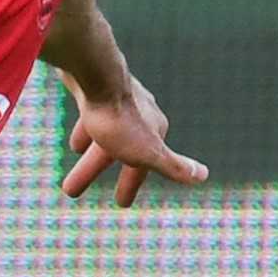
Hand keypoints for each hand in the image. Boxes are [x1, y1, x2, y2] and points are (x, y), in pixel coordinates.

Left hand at [61, 79, 207, 205]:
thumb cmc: (118, 117)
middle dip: (94, 169)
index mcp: (153, 130)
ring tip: (75, 156)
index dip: (130, 184)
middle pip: (116, 148)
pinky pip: (91, 110)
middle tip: (73, 190)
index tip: (120, 204)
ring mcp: (117, 97)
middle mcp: (139, 112)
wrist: (95, 73)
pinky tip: (73, 134)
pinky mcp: (95, 86)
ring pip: (103, 129)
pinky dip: (84, 125)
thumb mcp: (147, 152)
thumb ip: (174, 166)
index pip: (143, 166)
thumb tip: (204, 176)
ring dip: (90, 147)